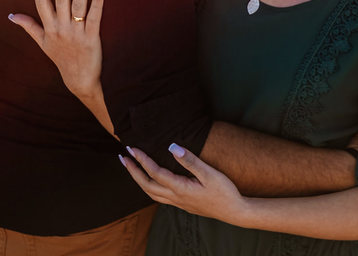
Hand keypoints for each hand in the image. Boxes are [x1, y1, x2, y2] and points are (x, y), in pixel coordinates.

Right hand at [9, 0, 103, 100]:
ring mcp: (76, 33)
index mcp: (49, 28)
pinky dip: (97, 5)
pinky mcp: (92, 38)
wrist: (79, 80)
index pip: (41, 1)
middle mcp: (60, 28)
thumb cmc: (61, 59)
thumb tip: (11, 15)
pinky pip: (94, 19)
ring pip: (78, 6)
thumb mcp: (42, 43)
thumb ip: (28, 26)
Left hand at [120, 144, 250, 225]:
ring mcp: (178, 203)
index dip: (142, 160)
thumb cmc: (224, 192)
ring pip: (151, 193)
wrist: (234, 212)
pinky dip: (149, 187)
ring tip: (132, 168)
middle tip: (123, 157)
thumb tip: (173, 146)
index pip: (155, 172)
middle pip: (147, 185)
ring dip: (139, 180)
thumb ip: (190, 161)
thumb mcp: (210, 174)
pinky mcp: (182, 204)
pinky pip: (159, 196)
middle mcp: (175, 198)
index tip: (132, 148)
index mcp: (180, 189)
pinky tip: (151, 181)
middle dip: (133, 171)